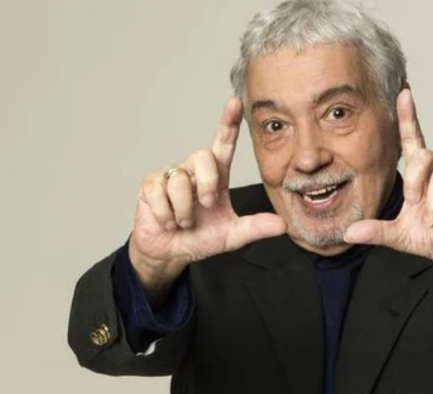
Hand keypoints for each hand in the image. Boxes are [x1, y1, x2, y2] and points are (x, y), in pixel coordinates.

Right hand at [129, 97, 285, 296]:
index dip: (228, 123)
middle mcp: (194, 169)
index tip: (235, 102)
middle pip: (203, 156)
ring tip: (182, 221)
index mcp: (216, 176)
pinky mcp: (150, 184)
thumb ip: (255, 228)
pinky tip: (167, 220)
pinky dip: (166, 214)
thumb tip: (282, 225)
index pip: (223, 144)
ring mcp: (171, 175)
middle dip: (207, 184)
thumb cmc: (200, 238)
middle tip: (207, 207)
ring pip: (180, 180)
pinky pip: (159, 193)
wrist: (169, 252)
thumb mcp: (231, 236)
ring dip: (184, 210)